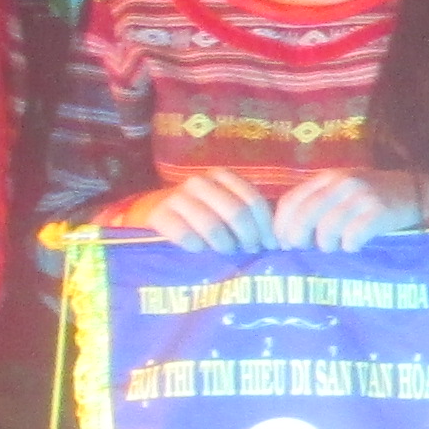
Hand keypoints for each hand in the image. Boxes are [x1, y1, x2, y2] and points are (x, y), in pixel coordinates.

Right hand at [130, 169, 279, 252]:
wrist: (152, 212)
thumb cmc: (198, 214)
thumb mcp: (223, 208)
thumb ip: (247, 215)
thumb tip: (276, 242)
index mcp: (221, 176)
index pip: (253, 200)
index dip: (266, 226)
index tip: (270, 246)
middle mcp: (199, 182)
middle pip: (236, 212)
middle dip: (248, 237)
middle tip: (249, 251)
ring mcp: (177, 197)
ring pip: (212, 225)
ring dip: (224, 244)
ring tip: (226, 252)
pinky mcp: (158, 214)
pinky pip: (185, 235)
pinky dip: (197, 247)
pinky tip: (200, 250)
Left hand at [270, 168, 428, 249]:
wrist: (419, 191)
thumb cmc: (374, 197)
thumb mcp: (343, 191)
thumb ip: (318, 203)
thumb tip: (288, 234)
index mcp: (327, 177)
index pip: (291, 200)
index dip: (281, 225)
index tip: (283, 243)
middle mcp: (342, 183)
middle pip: (305, 214)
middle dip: (298, 237)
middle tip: (302, 250)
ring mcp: (362, 196)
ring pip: (327, 228)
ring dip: (326, 244)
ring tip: (333, 248)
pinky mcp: (380, 212)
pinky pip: (353, 235)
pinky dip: (350, 245)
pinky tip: (354, 246)